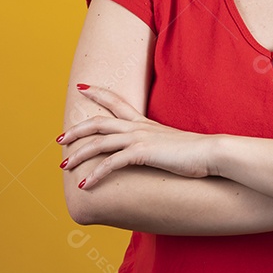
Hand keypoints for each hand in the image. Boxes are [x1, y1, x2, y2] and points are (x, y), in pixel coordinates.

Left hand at [58, 85, 216, 189]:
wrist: (212, 153)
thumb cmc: (197, 153)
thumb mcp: (173, 145)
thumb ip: (160, 147)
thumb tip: (156, 154)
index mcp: (144, 123)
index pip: (117, 102)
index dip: (98, 93)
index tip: (82, 87)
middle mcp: (138, 128)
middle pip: (98, 122)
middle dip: (76, 130)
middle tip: (59, 139)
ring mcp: (139, 139)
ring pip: (99, 142)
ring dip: (79, 154)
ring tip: (64, 165)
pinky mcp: (142, 154)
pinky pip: (112, 163)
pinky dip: (96, 174)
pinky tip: (85, 184)